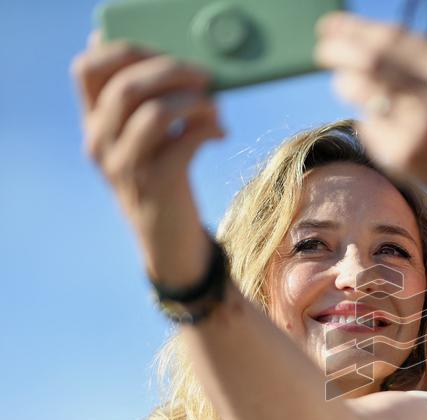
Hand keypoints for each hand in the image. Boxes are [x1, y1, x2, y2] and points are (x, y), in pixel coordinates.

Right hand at [71, 35, 223, 285]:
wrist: (170, 242)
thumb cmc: (165, 179)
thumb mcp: (147, 141)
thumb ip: (148, 105)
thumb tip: (182, 65)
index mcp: (94, 124)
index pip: (87, 69)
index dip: (126, 51)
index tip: (164, 52)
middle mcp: (100, 143)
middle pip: (126, 85)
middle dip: (172, 70)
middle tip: (206, 76)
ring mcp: (125, 166)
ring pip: (155, 111)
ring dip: (194, 101)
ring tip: (215, 108)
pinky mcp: (157, 185)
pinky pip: (185, 141)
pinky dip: (208, 128)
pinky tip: (220, 133)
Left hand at [314, 13, 426, 221]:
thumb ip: (418, 59)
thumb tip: (359, 41)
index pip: (389, 38)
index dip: (352, 30)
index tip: (330, 26)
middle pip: (367, 62)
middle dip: (337, 53)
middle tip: (323, 52)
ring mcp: (417, 129)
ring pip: (360, 94)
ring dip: (346, 85)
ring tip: (350, 85)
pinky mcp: (404, 158)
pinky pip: (368, 128)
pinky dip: (369, 121)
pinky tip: (389, 128)